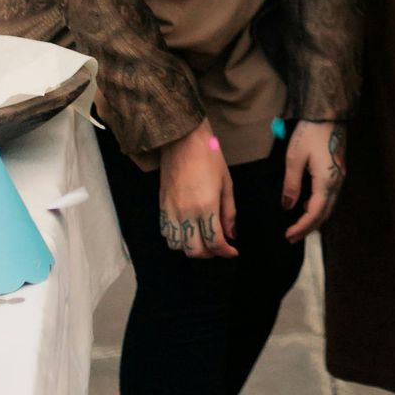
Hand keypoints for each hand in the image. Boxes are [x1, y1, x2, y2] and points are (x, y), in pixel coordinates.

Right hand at [158, 124, 235, 259]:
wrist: (182, 140)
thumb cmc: (209, 158)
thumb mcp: (226, 184)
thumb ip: (229, 212)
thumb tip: (232, 235)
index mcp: (206, 207)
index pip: (214, 242)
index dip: (225, 252)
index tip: (233, 251)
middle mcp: (186, 213)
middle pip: (194, 250)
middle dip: (209, 254)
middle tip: (219, 247)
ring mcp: (171, 211)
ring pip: (177, 246)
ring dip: (192, 248)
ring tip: (203, 241)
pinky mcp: (161, 206)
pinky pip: (166, 233)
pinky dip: (177, 239)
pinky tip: (188, 232)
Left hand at [282, 119, 346, 239]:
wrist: (328, 114)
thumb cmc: (310, 133)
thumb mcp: (294, 158)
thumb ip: (291, 184)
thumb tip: (287, 206)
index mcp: (326, 181)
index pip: (315, 212)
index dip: (302, 226)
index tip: (288, 235)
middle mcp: (337, 182)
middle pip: (325, 213)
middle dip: (309, 227)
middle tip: (292, 237)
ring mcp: (340, 176)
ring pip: (329, 205)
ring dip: (314, 218)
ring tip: (298, 226)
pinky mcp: (338, 170)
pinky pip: (330, 196)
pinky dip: (319, 206)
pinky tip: (306, 205)